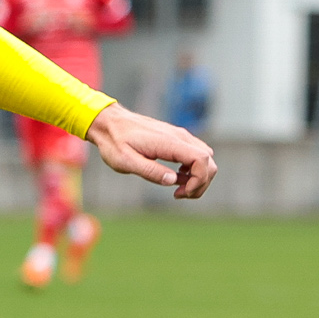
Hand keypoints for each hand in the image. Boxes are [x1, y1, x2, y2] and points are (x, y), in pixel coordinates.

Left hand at [86, 105, 215, 199]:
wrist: (109, 122)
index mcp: (169, 142)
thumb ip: (150, 171)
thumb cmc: (114, 142)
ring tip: (178, 189)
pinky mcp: (176, 139)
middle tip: (179, 195)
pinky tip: (176, 177)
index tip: (180, 193)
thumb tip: (173, 181)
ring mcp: (180, 136)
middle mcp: (180, 137)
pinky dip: (193, 169)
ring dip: (198, 177)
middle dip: (201, 183)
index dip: (199, 180)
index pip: (202, 160)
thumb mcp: (125, 162)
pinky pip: (195, 155)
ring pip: (205, 158)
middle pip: (209, 161)